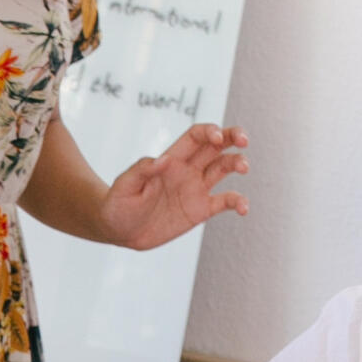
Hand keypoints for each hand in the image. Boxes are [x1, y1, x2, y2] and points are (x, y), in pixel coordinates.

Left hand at [99, 124, 248, 250]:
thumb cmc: (117, 204)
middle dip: (233, 137)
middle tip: (244, 140)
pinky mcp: (200, 210)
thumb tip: (163, 160)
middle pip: (216, 146)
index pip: (195, 137)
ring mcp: (195, 189)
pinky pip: (225, 201)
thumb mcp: (124, 186)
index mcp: (171, 160)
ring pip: (223, 168)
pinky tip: (244, 208)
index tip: (217, 137)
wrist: (118, 230)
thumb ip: (141, 170)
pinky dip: (238, 202)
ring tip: (244, 167)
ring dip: (237, 163)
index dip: (209, 132)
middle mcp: (187, 170)